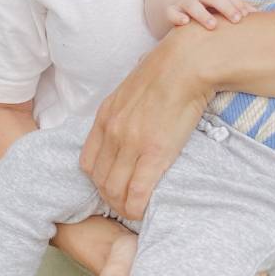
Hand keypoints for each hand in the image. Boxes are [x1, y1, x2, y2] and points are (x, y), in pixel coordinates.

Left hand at [80, 25, 211, 219]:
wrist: (186, 64)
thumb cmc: (167, 70)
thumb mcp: (132, 88)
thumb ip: (125, 108)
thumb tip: (132, 115)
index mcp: (105, 116)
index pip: (88, 162)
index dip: (98, 180)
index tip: (114, 184)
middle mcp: (112, 132)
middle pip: (99, 181)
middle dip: (110, 198)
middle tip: (127, 203)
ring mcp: (131, 143)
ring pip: (114, 192)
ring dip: (123, 206)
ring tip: (136, 208)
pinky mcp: (154, 153)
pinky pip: (136, 194)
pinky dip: (137, 208)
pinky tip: (144, 211)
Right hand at [168, 0, 255, 29]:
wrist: (172, 0)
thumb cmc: (204, 4)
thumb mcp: (219, 2)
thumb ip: (236, 6)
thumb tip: (257, 14)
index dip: (236, 1)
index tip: (245, 15)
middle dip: (225, 7)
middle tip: (236, 20)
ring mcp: (183, 1)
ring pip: (192, 4)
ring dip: (203, 14)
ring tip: (213, 25)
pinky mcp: (170, 10)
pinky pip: (172, 12)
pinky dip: (178, 17)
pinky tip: (185, 22)